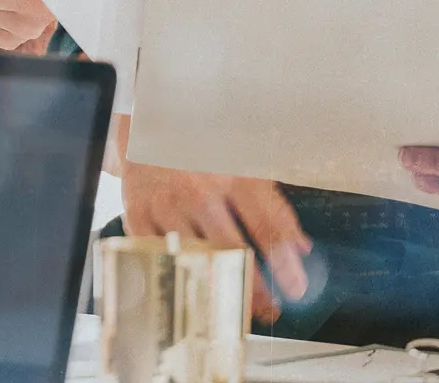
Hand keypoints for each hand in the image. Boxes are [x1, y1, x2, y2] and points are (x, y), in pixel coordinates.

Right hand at [122, 161, 311, 323]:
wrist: (148, 129)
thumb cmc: (200, 151)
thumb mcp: (241, 165)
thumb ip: (271, 205)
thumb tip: (300, 246)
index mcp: (229, 172)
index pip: (265, 224)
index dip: (283, 263)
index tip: (295, 288)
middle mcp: (197, 189)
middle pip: (231, 249)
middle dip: (255, 287)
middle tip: (268, 308)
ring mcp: (166, 203)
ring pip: (196, 259)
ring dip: (220, 290)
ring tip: (237, 308)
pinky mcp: (138, 214)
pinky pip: (159, 257)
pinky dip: (176, 277)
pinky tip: (192, 290)